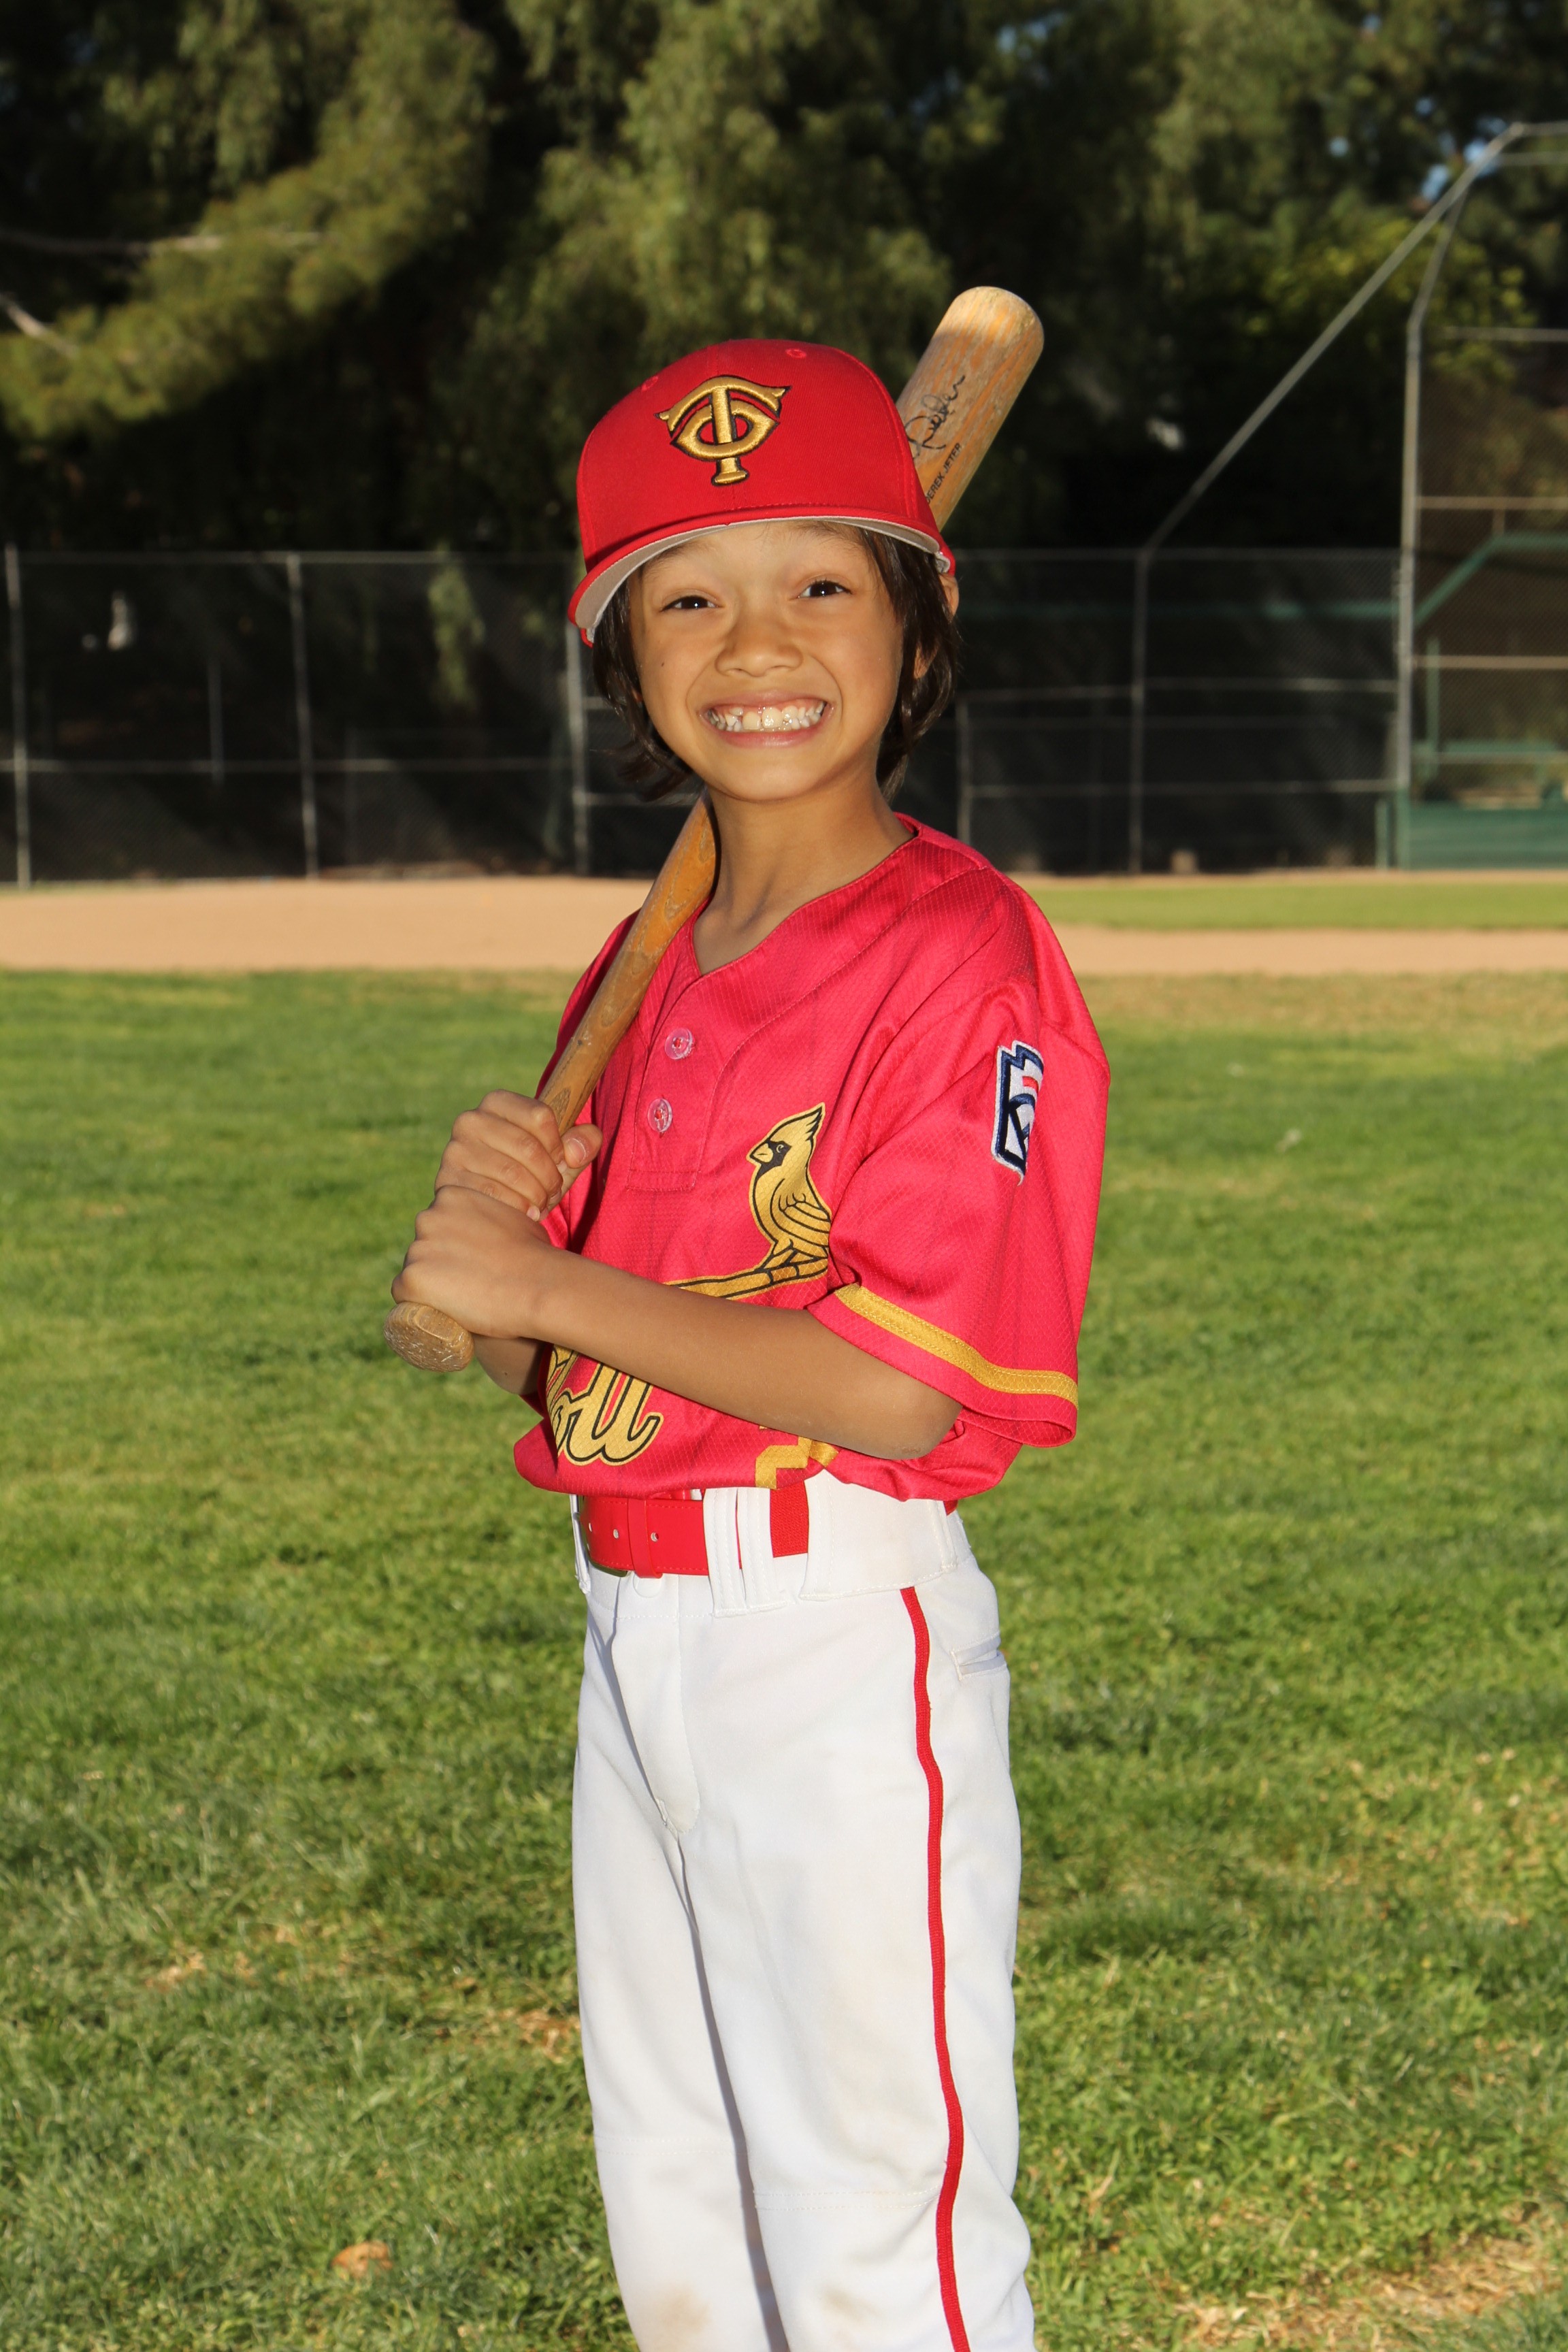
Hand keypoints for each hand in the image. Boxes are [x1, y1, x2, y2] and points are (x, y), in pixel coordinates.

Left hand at [391, 1183, 564, 1338]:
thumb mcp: (513, 1218)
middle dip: (439, 1264)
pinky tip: (443, 1310)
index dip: (452, 1247)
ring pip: (414, 1271)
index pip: (438, 1225)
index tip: (470, 1262)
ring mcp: (417, 1248)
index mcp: (451, 1196)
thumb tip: (497, 1232)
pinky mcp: (411, 1278)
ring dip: (430, 1285)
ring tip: (463, 1299)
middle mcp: (428, 1216)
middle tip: (467, 1284)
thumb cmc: (536, 1255)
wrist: (538, 1283)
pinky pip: (404, 1294)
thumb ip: (493, 1218)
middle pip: (423, 1246)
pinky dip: (419, 1304)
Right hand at [434, 1090, 601, 1221]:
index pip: (540, 1116)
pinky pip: (494, 1195)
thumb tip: (576, 1149)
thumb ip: (582, 1143)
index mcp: (497, 1102)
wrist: (492, 1206)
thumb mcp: (562, 1157)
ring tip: (540, 1202)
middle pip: (528, 1146)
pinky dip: (518, 1208)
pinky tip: (525, 1213)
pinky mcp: (449, 1180)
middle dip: (550, 1176)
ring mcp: (455, 1150)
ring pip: (512, 1173)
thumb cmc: (532, 1174)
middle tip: (553, 1191)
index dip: (558, 1145)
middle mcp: (470, 1120)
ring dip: (536, 1195)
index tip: (559, 1162)